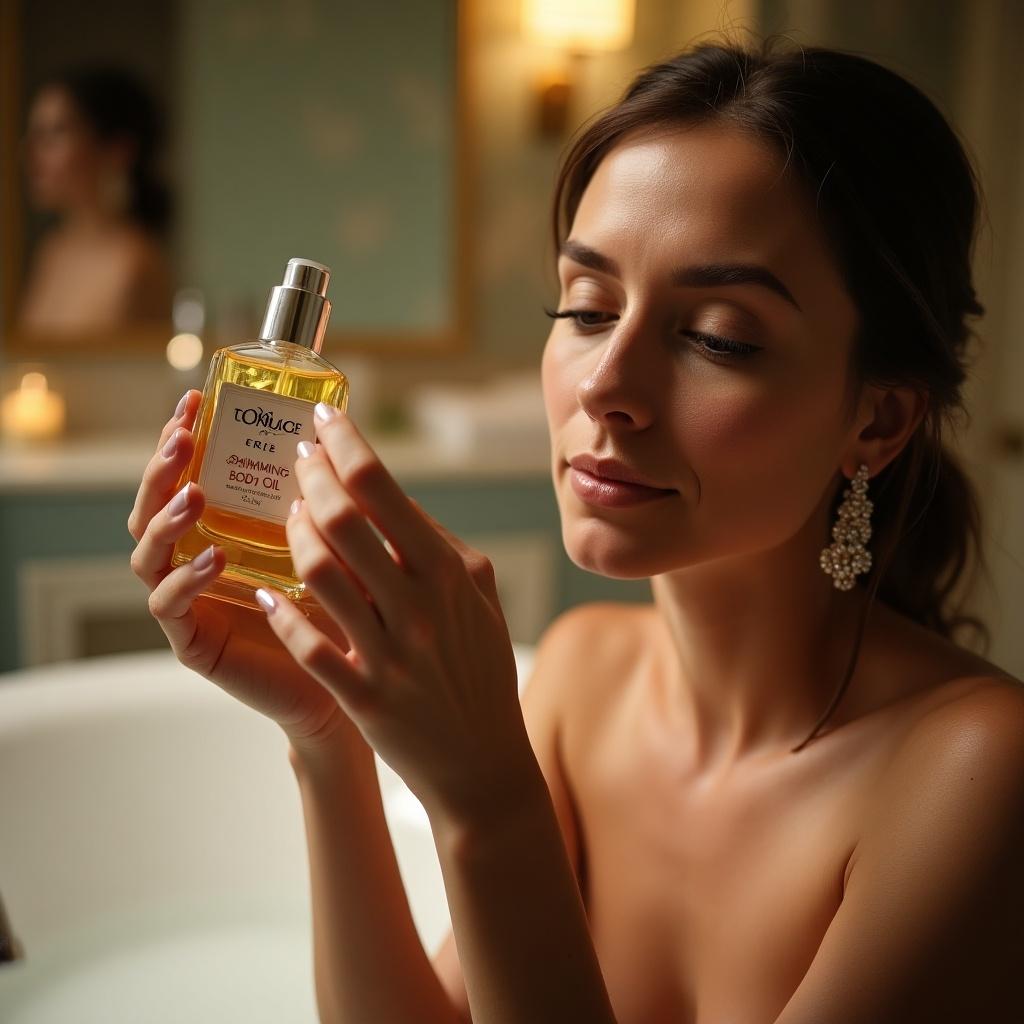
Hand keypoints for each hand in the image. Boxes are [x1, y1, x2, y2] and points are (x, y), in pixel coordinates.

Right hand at [128, 390, 360, 751]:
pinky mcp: (192, 641)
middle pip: (152, 506)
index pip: (187, 475)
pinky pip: (167, 606)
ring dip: (166, 518)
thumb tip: (335, 435)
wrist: (344, 682)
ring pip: (147, 552)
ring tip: (194, 495)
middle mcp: (194, 559)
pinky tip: (214, 558)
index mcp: (221, 529)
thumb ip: (322, 499)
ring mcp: (187, 601)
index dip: (184, 437)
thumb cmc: (339, 609)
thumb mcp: (332, 542)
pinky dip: (186, 580)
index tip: (195, 400)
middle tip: (182, 437)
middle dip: (162, 468)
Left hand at [254, 403, 530, 825]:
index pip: (384, 489)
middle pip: (342, 519)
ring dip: (293, 535)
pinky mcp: (363, 694)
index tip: (322, 420)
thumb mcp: (480, 602)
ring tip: (287, 517)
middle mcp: (419, 606)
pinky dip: (280, 612)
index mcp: (449, 574)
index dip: (344, 447)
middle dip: (309, 477)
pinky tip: (265, 593)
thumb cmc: (482, 674)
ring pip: (318, 574)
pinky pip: (308, 642)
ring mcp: (389, 652)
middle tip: (296, 459)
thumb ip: (443, 549)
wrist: (486, 764)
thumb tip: (397, 505)